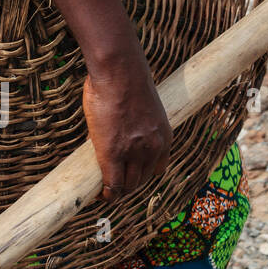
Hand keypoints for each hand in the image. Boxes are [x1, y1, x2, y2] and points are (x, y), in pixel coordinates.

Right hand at [82, 51, 173, 202]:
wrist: (119, 73)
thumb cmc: (125, 81)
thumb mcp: (141, 108)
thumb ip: (134, 126)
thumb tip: (115, 133)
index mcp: (164, 137)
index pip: (158, 169)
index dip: (142, 175)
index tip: (131, 176)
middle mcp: (154, 148)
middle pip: (142, 180)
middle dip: (129, 184)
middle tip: (115, 185)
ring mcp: (134, 152)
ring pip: (129, 185)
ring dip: (118, 190)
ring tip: (108, 192)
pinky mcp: (113, 153)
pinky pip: (113, 183)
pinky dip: (109, 194)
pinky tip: (103, 196)